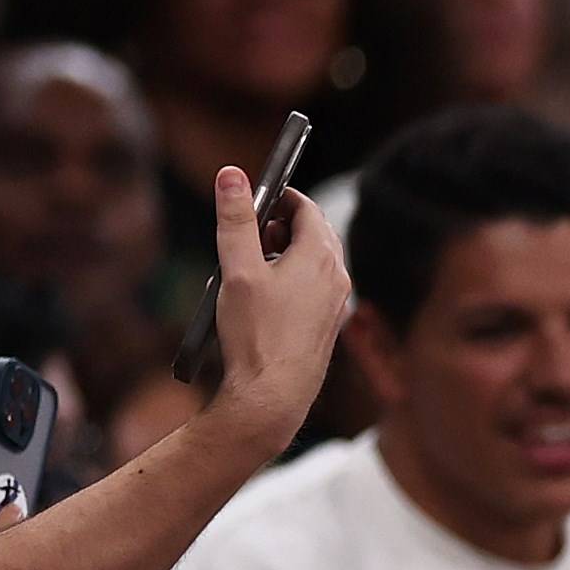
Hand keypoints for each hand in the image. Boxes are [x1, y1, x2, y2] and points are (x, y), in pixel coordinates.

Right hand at [206, 158, 352, 440]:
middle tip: (248, 232)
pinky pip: (310, 288)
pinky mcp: (326, 324)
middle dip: (278, 225)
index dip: (279, 196)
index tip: (254, 197)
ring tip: (247, 265)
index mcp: (321, 257)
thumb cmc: (256, 334)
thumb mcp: (237, 269)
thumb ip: (235, 219)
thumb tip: (232, 175)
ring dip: (280, 253)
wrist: (273, 395)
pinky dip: (286, 279)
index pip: (307, 208)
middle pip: (312, 232)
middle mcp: (336, 277)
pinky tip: (257, 297)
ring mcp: (335, 303)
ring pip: (311, 261)